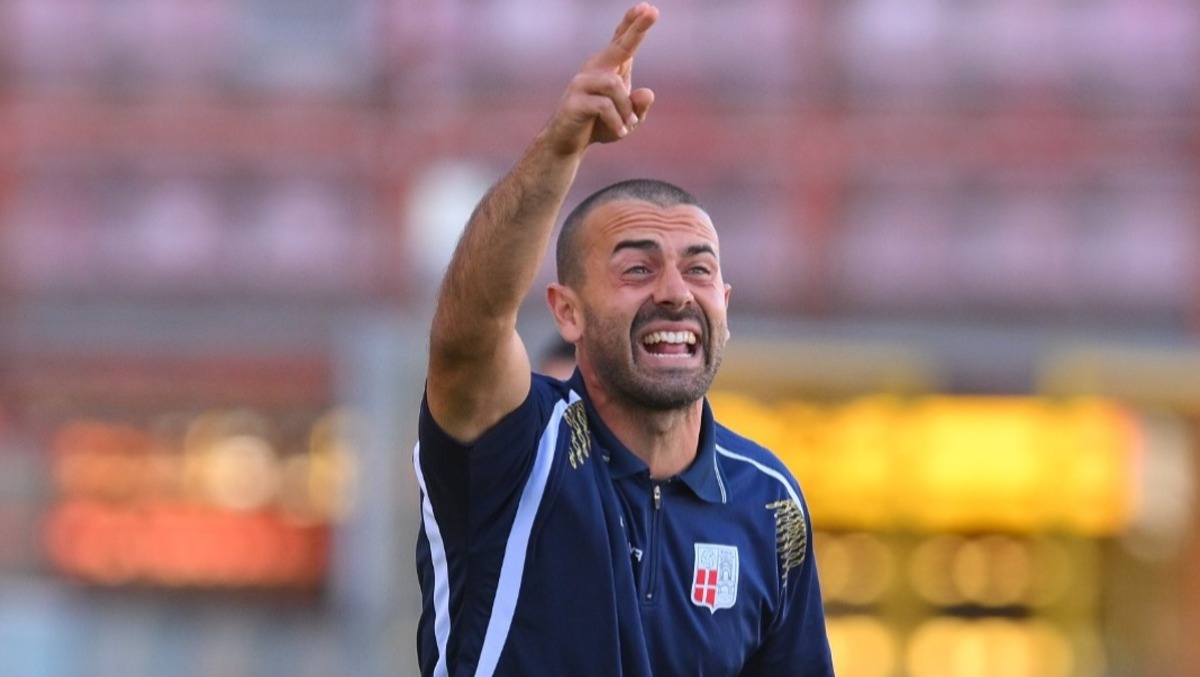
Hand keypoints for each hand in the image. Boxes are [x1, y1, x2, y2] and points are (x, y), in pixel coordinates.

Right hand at [542, 3, 657, 155]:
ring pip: (615, 86)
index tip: (647, 7)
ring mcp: (582, 82)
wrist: (569, 142)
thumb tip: (648, 93)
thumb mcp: (628, 119)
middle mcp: (595, 69)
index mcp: (609, 68)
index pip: (622, 41)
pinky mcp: (575, 100)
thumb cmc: (600, 125)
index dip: (633, 23)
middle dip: (636, 29)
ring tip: (629, 126)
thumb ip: (639, 107)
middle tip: (652, 11)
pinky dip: (617, 121)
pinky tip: (620, 132)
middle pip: (619, 46)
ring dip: (627, 109)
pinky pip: (605, 106)